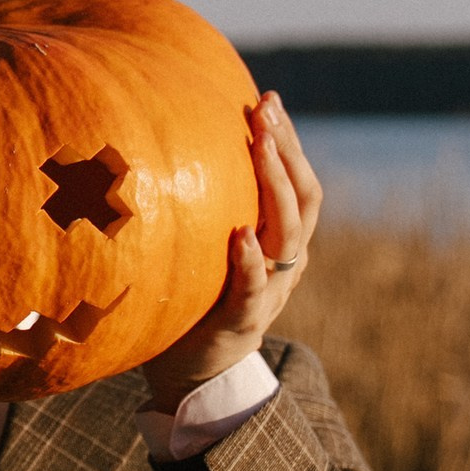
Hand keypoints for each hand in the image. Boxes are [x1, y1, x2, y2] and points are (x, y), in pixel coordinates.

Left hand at [139, 92, 321, 413]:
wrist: (191, 371)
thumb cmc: (193, 296)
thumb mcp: (204, 243)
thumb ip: (204, 203)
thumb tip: (166, 140)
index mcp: (281, 240)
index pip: (298, 180)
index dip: (288, 140)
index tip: (267, 99)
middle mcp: (287, 262)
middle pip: (303, 198)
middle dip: (286, 151)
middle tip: (265, 112)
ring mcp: (270, 292)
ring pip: (289, 236)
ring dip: (275, 188)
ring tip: (259, 148)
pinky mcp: (244, 322)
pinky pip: (254, 289)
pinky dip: (252, 261)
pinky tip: (241, 235)